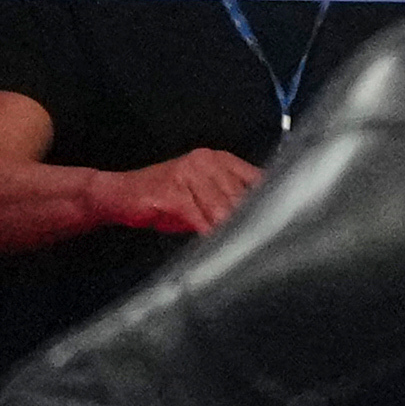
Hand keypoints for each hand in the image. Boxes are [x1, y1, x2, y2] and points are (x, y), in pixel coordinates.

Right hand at [91, 148, 263, 239]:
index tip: (285, 219)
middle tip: (269, 240)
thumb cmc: (163, 197)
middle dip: (253, 219)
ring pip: (223, 207)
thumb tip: (261, 216)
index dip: (272, 199)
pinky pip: (199, 217)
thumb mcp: (202, 193)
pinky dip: (210, 232)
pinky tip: (218, 242)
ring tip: (247, 245)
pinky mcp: (173, 194)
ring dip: (233, 228)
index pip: (256, 178)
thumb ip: (230, 199)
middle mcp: (207, 162)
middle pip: (241, 195)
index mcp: (220, 160)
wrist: (119, 194)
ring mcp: (189, 176)